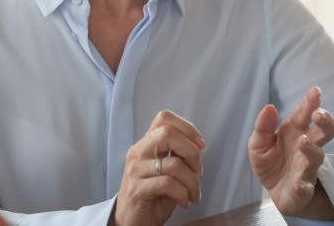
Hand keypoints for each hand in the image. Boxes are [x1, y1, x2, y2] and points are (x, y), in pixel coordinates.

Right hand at [114, 110, 206, 225]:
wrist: (132, 223)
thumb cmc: (153, 197)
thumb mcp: (167, 171)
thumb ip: (178, 155)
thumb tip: (198, 145)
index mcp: (146, 145)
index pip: (164, 118)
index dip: (187, 127)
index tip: (201, 145)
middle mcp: (138, 153)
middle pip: (167, 132)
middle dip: (192, 151)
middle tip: (197, 170)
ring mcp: (135, 171)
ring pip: (174, 163)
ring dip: (192, 182)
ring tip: (193, 194)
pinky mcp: (137, 190)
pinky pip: (168, 184)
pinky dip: (183, 194)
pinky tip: (184, 201)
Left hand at [248, 86, 333, 219]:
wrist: (275, 191)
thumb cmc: (270, 161)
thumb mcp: (258, 142)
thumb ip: (263, 126)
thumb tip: (270, 107)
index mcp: (295, 131)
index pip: (305, 113)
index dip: (311, 102)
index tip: (315, 91)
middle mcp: (306, 147)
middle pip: (325, 131)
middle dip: (325, 121)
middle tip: (318, 115)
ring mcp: (306, 168)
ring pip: (316, 157)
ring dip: (311, 149)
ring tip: (303, 142)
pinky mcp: (302, 189)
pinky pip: (306, 188)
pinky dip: (303, 186)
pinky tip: (299, 184)